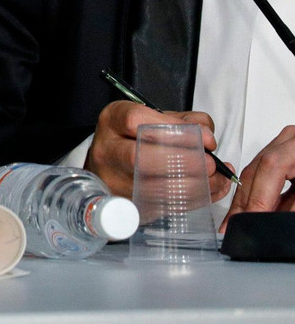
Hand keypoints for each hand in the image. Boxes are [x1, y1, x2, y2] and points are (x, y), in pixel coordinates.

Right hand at [85, 101, 228, 201]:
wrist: (112, 164)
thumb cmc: (137, 138)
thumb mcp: (156, 118)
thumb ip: (185, 121)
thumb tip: (207, 138)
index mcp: (112, 121)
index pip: (137, 121)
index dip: (176, 130)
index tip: (205, 138)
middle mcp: (108, 151)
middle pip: (140, 157)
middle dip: (184, 162)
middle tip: (211, 163)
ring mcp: (115, 181)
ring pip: (154, 187)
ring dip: (194, 185)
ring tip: (215, 178)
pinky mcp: (130, 204)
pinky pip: (165, 206)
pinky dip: (193, 200)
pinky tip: (208, 191)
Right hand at [226, 125, 294, 218]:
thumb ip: (291, 206)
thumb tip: (267, 221)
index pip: (270, 168)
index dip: (257, 198)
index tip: (247, 221)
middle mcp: (288, 139)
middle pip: (255, 170)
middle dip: (243, 203)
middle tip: (232, 225)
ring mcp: (283, 143)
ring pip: (253, 171)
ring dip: (246, 199)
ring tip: (237, 221)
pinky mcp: (282, 152)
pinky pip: (261, 171)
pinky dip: (257, 192)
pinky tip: (251, 209)